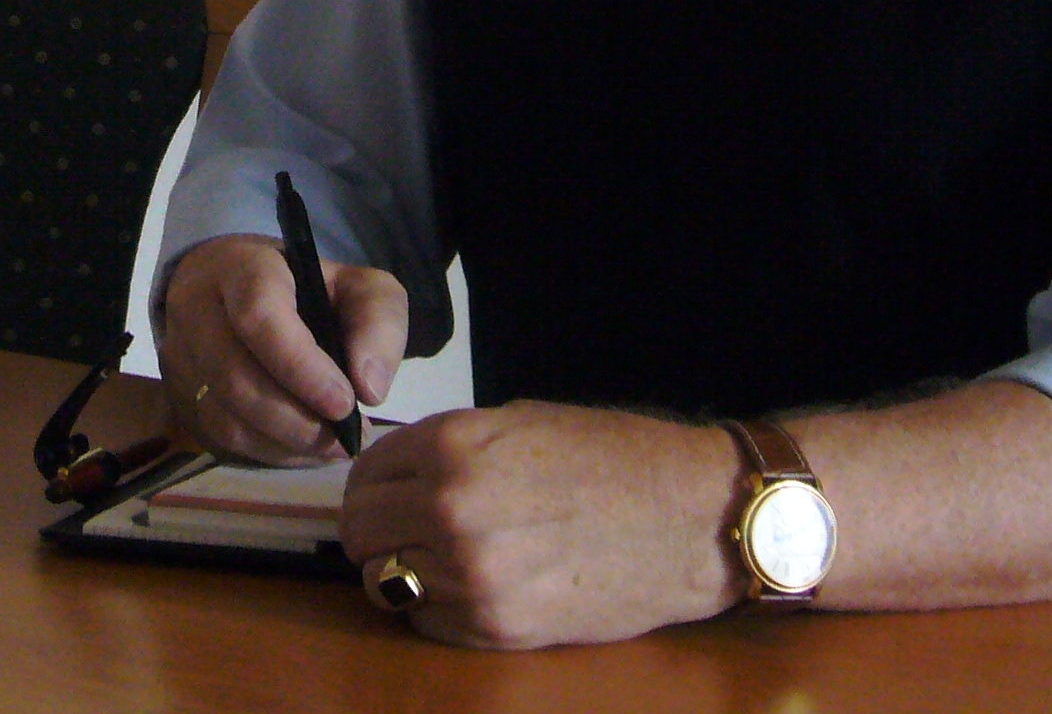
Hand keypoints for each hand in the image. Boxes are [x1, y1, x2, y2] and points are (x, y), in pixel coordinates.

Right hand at [154, 234, 405, 463]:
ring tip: (334, 445)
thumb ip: (378, 324)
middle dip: (297, 419)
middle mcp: (197, 308)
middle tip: (348, 436)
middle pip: (235, 376)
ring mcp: (181, 354)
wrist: (244, 291)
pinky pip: (221, 437)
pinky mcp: (181, 393)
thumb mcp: (358, 287)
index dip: (299, 365)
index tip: (344, 402)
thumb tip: (369, 390)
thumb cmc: (308, 289)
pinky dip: (270, 451)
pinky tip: (304, 446)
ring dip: (287, 443)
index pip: (258, 315)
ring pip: (226, 416)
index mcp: (241, 268)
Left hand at [336, 402, 742, 647]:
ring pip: (385, 582)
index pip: (365, 476)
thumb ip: (448, 450)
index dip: (372, 486)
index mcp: (452, 447)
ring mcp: (471, 574)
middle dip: (376, 531)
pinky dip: (439, 609)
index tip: (384, 496)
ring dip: (405, 572)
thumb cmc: (612, 459)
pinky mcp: (498, 627)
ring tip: (445, 559)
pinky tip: (476, 588)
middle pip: (362, 532)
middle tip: (404, 532)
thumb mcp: (517, 425)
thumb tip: (397, 477)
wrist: (689, 517)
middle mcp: (450, 510)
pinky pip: (428, 621)